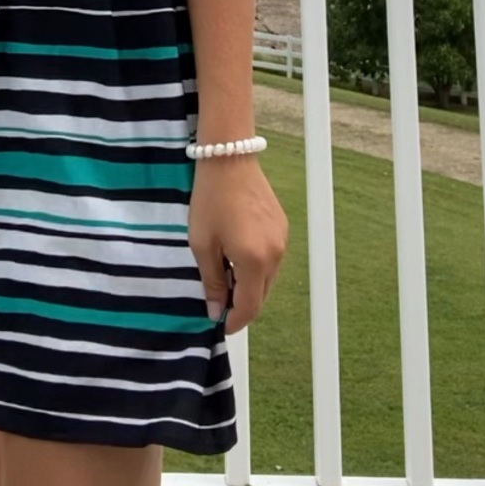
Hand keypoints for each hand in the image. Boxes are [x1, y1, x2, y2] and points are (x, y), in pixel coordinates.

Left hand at [188, 156, 287, 333]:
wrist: (228, 159)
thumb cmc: (209, 200)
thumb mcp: (202, 243)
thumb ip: (212, 281)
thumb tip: (216, 311)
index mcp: (254, 261)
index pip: (249, 307)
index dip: (235, 321)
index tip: (219, 326)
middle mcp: (276, 254)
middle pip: (261, 295)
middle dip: (241, 304)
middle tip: (217, 301)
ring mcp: (282, 240)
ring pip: (267, 277)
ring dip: (249, 284)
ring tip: (224, 275)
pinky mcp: (282, 227)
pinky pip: (271, 258)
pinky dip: (256, 266)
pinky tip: (236, 255)